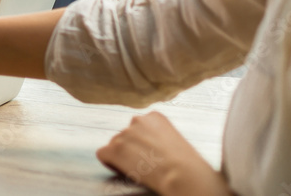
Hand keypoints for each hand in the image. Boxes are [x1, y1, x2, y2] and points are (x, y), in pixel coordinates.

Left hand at [96, 111, 230, 195]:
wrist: (183, 174)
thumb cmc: (188, 164)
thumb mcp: (177, 140)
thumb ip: (160, 136)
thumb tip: (153, 147)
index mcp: (154, 116)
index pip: (139, 126)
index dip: (143, 141)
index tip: (150, 152)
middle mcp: (137, 121)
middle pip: (126, 135)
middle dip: (132, 148)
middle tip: (144, 163)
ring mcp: (124, 134)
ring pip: (115, 145)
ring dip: (122, 156)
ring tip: (138, 169)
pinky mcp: (114, 149)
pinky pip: (103, 154)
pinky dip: (109, 162)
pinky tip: (121, 169)